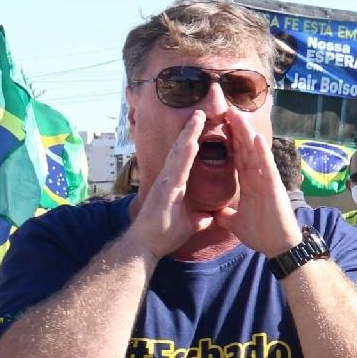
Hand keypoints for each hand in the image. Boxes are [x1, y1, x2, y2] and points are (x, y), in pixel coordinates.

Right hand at [129, 112, 209, 256]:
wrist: (146, 246)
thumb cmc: (164, 234)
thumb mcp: (190, 224)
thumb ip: (200, 218)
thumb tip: (209, 216)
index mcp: (175, 183)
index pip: (187, 158)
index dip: (194, 141)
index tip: (202, 127)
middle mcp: (169, 178)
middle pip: (182, 149)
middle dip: (191, 130)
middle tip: (200, 111)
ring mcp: (166, 181)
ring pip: (179, 152)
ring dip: (188, 134)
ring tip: (198, 116)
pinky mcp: (165, 189)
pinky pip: (177, 167)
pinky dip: (184, 153)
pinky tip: (192, 141)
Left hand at [224, 106, 302, 258]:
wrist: (277, 247)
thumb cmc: (261, 234)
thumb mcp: (235, 223)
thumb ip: (225, 214)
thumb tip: (214, 213)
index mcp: (249, 183)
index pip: (237, 157)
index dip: (229, 140)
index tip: (220, 124)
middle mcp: (258, 177)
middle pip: (245, 148)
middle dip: (236, 129)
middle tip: (227, 108)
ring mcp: (266, 180)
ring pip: (255, 152)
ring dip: (246, 133)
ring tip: (237, 114)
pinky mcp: (274, 187)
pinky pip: (267, 167)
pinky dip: (262, 152)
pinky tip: (256, 137)